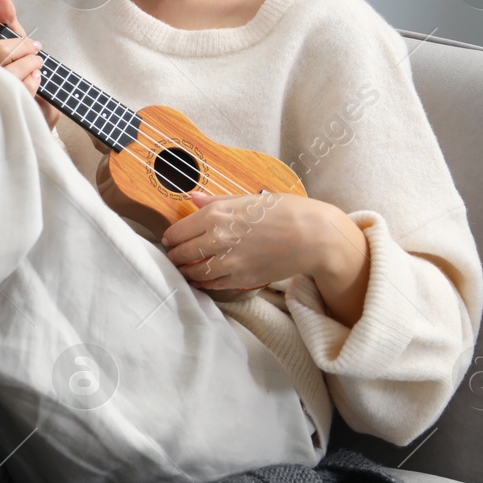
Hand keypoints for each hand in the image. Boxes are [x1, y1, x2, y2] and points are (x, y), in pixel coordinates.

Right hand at [0, 0, 61, 130]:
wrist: (24, 112)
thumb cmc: (11, 72)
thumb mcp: (9, 42)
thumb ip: (4, 17)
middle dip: (23, 45)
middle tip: (33, 46)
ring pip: (13, 71)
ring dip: (31, 61)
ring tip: (36, 60)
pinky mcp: (8, 110)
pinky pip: (23, 88)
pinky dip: (33, 79)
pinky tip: (34, 76)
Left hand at [158, 189, 331, 292]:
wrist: (314, 237)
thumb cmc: (286, 211)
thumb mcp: (250, 198)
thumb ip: (218, 201)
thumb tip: (193, 198)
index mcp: (217, 214)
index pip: (179, 231)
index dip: (171, 237)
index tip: (168, 239)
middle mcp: (219, 239)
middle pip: (183, 252)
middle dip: (175, 255)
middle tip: (172, 256)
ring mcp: (230, 262)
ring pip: (195, 272)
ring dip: (186, 271)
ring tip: (184, 269)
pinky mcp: (242, 279)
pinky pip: (213, 284)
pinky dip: (203, 283)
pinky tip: (201, 280)